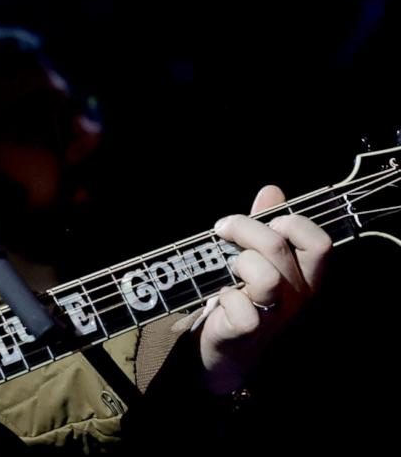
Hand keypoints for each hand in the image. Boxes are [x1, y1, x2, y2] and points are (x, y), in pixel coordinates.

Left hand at [200, 184, 331, 392]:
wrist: (220, 351)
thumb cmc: (240, 298)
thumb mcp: (254, 257)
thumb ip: (264, 225)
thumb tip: (273, 190)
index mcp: (304, 276)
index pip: (320, 242)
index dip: (292, 221)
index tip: (262, 220)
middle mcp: (297, 296)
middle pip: (281, 247)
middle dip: (246, 227)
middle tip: (222, 230)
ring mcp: (275, 316)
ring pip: (266, 276)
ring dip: (236, 261)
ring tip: (225, 267)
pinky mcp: (247, 331)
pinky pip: (241, 307)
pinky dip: (223, 296)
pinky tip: (219, 298)